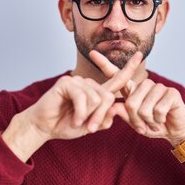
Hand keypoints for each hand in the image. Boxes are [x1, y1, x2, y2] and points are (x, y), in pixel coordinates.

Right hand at [25, 51, 143, 140]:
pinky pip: (82, 98)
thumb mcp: (91, 126)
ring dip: (88, 116)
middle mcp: (89, 84)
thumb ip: (104, 119)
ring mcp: (77, 81)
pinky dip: (79, 113)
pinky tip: (73, 119)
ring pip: (96, 98)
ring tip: (77, 122)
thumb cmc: (66, 125)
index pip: (117, 79)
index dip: (129, 68)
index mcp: (97, 92)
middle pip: (108, 96)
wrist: (44, 128)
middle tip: (91, 128)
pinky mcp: (66, 83)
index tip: (140, 55)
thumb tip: (116, 108)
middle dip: (100, 115)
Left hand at [89, 50, 184, 146]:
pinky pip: (158, 110)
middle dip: (137, 120)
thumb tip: (113, 107)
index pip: (117, 76)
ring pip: (144, 108)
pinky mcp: (171, 92)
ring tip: (155, 121)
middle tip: (145, 125)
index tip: (92, 53)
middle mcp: (145, 85)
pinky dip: (159, 120)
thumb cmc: (153, 126)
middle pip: (131, 102)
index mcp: (133, 91)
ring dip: (149, 121)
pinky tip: (164, 118)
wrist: (175, 131)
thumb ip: (125, 115)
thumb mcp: (136, 124)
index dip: (105, 65)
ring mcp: (158, 87)